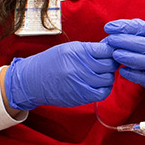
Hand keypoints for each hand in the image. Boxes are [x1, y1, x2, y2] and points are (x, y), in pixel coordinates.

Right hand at [2, 40, 116, 109]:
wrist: (33, 81)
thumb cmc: (51, 62)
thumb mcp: (68, 49)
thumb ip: (89, 49)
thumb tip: (109, 48)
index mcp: (77, 51)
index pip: (106, 50)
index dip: (111, 51)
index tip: (110, 52)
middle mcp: (79, 67)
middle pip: (109, 64)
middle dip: (111, 63)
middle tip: (108, 63)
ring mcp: (80, 82)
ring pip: (108, 78)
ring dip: (108, 76)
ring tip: (102, 73)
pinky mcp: (81, 96)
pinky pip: (103, 93)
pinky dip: (105, 88)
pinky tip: (100, 84)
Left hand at [103, 19, 144, 88]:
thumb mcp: (140, 31)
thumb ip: (128, 28)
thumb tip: (110, 28)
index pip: (144, 27)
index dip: (125, 27)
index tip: (108, 27)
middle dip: (127, 42)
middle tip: (111, 41)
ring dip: (131, 58)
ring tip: (115, 54)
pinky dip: (133, 75)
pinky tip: (121, 70)